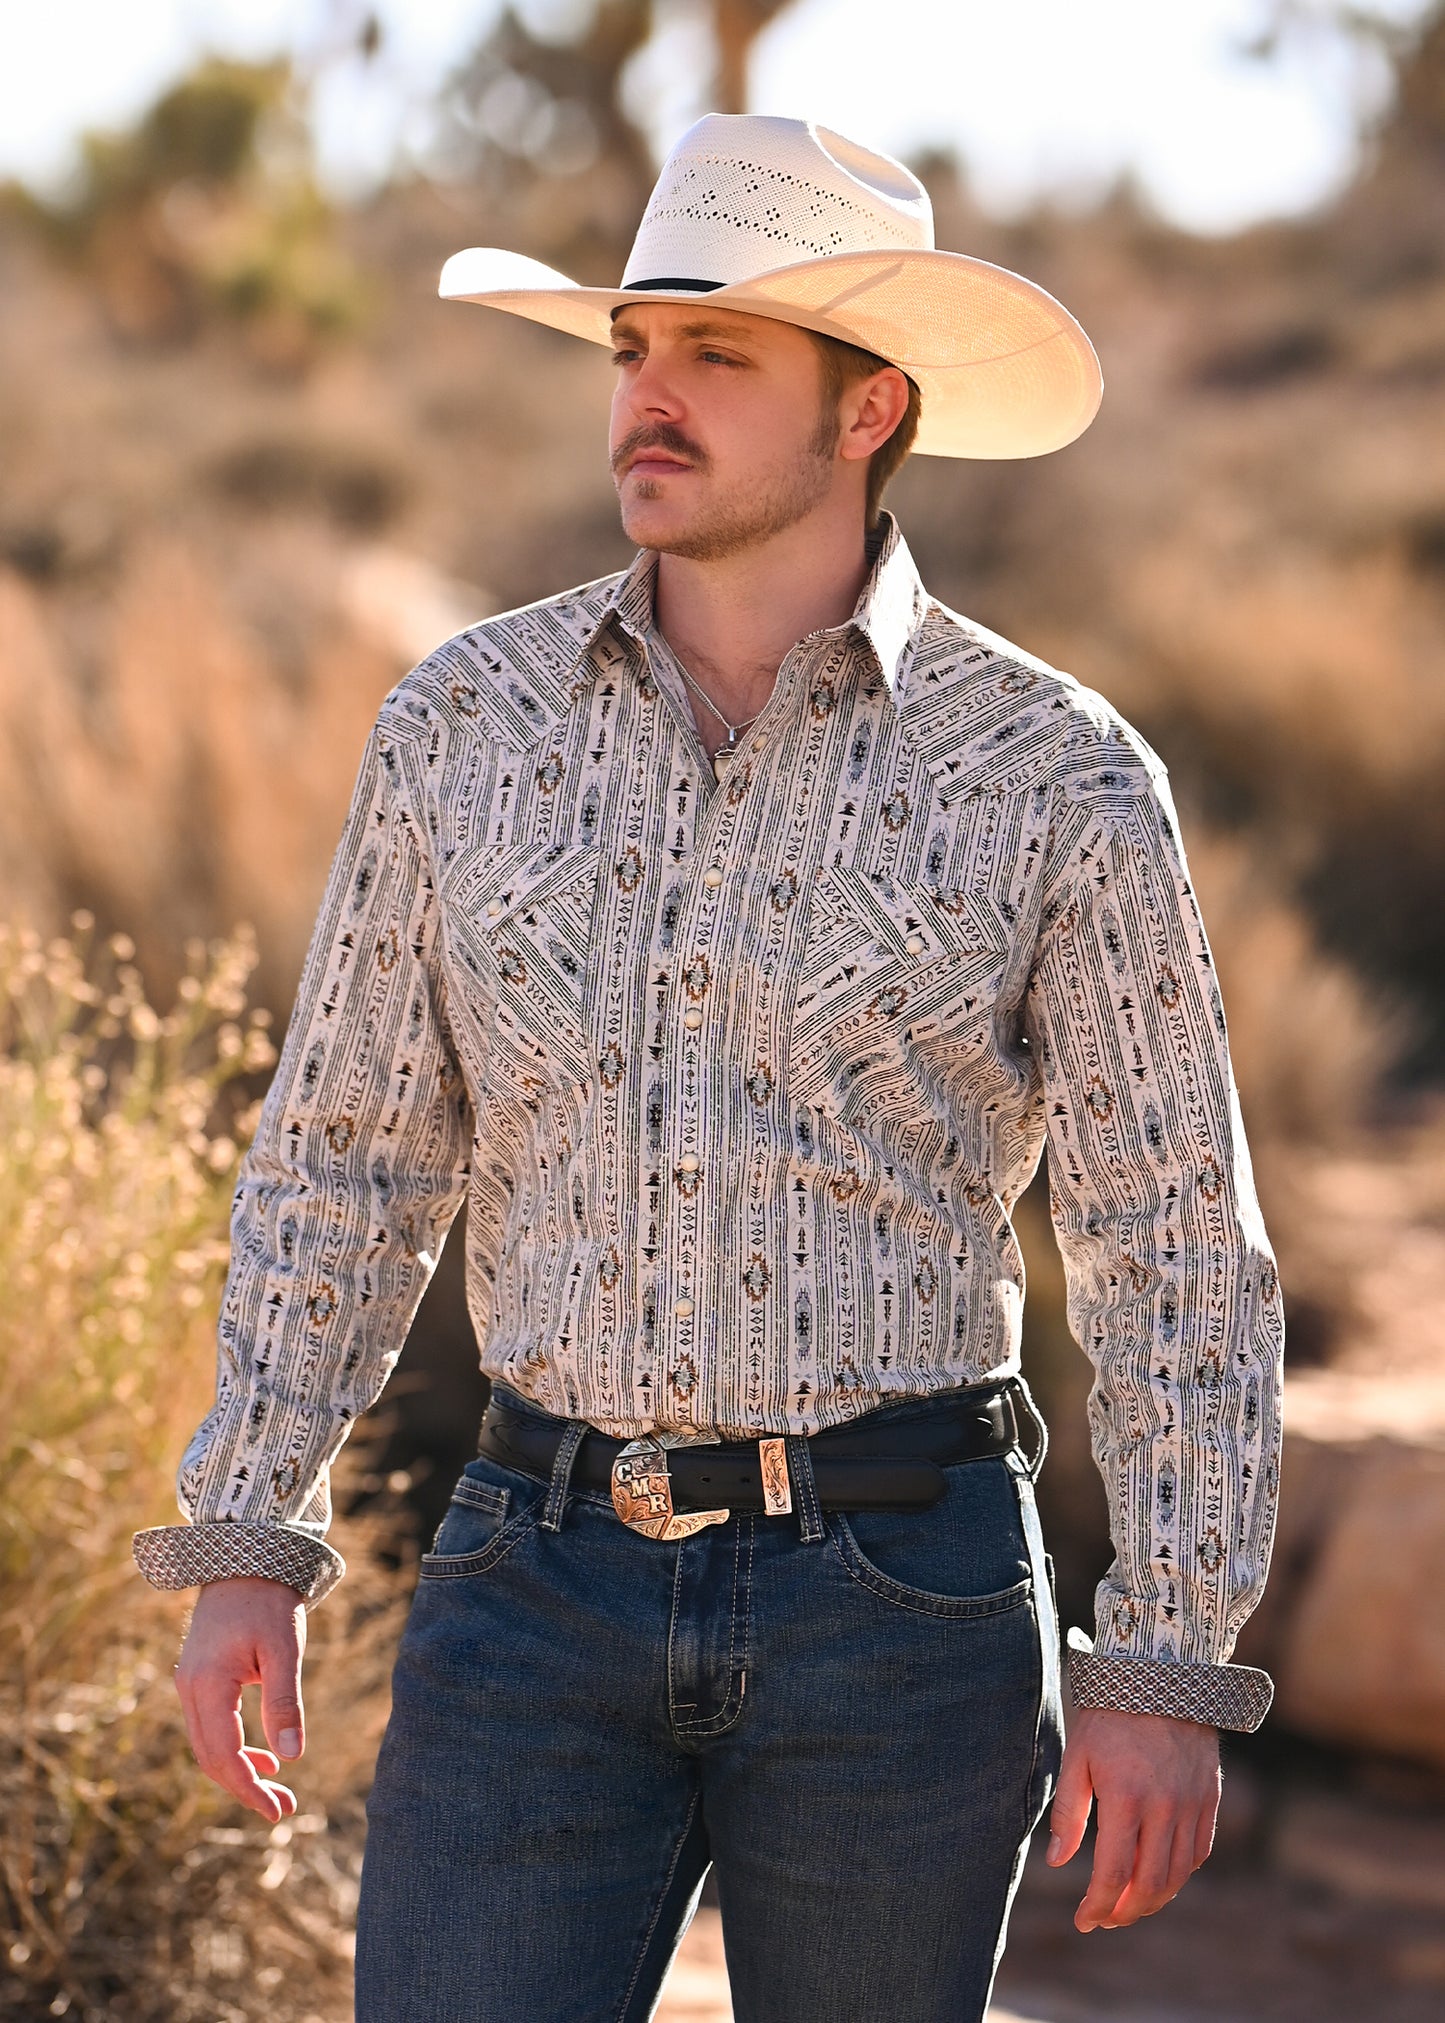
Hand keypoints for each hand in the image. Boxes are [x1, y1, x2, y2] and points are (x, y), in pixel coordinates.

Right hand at [174, 1576, 307, 1822]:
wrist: (246, 1559)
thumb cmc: (269, 1602)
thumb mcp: (285, 1649)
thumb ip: (285, 1703)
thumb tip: (292, 1758)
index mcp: (207, 1685)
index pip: (223, 1755)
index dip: (248, 1789)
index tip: (277, 1811)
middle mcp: (189, 1689)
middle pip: (210, 1757)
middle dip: (245, 1787)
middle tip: (283, 1810)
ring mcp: (189, 1684)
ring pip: (208, 1745)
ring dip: (240, 1771)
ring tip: (277, 1789)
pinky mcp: (198, 1679)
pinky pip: (210, 1727)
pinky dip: (234, 1748)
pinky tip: (265, 1757)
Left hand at [1046, 1705, 1220, 1930]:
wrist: (1160, 1674)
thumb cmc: (1109, 1715)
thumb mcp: (1079, 1758)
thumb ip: (1068, 1814)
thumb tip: (1056, 1863)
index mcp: (1127, 1798)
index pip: (1114, 1875)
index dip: (1097, 1906)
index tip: (1082, 1921)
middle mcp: (1165, 1807)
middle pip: (1150, 1885)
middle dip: (1125, 1913)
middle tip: (1105, 1919)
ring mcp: (1192, 1804)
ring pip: (1178, 1875)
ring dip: (1153, 1900)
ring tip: (1128, 1904)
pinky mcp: (1210, 1797)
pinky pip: (1199, 1852)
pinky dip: (1179, 1873)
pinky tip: (1159, 1875)